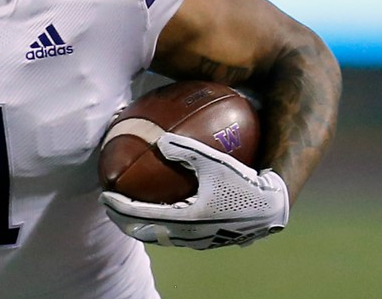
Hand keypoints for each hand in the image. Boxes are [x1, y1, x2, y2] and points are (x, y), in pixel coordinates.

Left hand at [100, 132, 288, 248]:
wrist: (277, 206)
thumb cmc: (247, 180)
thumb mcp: (215, 161)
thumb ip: (186, 150)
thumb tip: (159, 141)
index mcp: (189, 221)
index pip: (143, 217)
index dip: (119, 208)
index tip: (104, 196)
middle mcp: (192, 236)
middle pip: (148, 233)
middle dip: (125, 221)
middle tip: (109, 205)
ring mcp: (203, 241)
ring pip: (163, 237)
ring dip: (143, 225)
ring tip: (129, 210)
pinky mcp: (213, 239)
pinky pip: (179, 235)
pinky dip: (163, 224)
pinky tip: (162, 208)